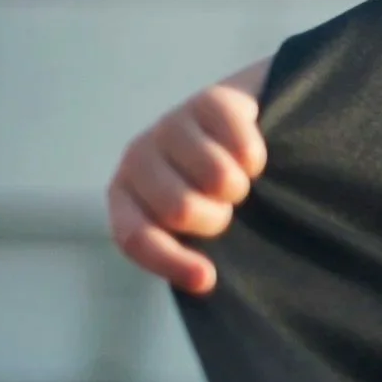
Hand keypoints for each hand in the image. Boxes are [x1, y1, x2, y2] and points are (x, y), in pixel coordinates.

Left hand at [107, 59, 269, 294]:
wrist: (242, 124)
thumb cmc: (210, 188)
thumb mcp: (189, 222)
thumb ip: (183, 249)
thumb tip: (204, 280)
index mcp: (125, 196)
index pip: (135, 236)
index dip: (171, 262)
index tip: (208, 279)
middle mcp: (138, 157)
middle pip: (181, 209)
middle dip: (216, 217)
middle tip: (224, 208)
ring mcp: (171, 125)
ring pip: (219, 179)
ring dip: (239, 188)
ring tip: (237, 181)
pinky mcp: (211, 101)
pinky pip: (244, 149)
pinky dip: (256, 161)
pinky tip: (249, 157)